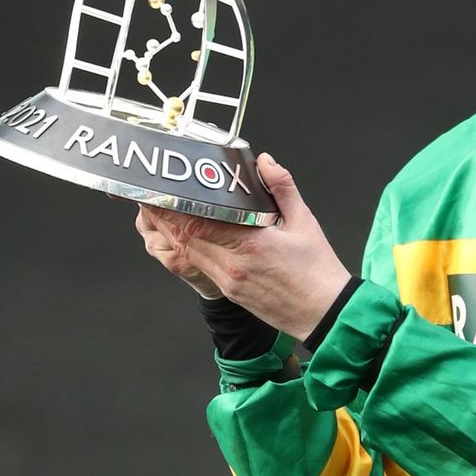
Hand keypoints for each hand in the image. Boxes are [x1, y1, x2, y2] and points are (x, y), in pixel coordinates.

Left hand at [139, 153, 352, 340]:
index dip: (173, 207)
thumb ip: (282, 187)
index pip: (198, 224)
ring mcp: (228, 282)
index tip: (160, 191)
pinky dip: (188, 248)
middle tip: (150, 195)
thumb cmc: (318, 270)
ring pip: (187, 253)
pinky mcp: (230, 292)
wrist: (324, 314)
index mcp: (250, 245)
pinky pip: (200, 266)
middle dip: (163, 216)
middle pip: (184, 239)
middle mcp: (232, 265)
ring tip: (161, 211)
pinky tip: (186, 236)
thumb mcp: (305, 222)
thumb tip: (265, 161)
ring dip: (171, 233)